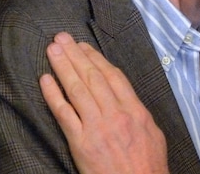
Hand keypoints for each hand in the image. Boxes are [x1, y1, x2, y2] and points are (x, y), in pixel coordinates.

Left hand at [39, 32, 168, 173]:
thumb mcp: (153, 133)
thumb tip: (127, 99)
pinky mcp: (81, 143)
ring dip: (63, 67)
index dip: (96, 59)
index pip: (113, 76)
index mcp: (135, 110)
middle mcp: (115, 114)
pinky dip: (53, 95)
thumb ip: (138, 113)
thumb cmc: (148, 166)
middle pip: (93, 77)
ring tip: (52, 50)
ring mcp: (96, 127)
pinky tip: (45, 80)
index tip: (84, 46)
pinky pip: (64, 113)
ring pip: (77, 89)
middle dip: (76, 55)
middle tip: (62, 38)